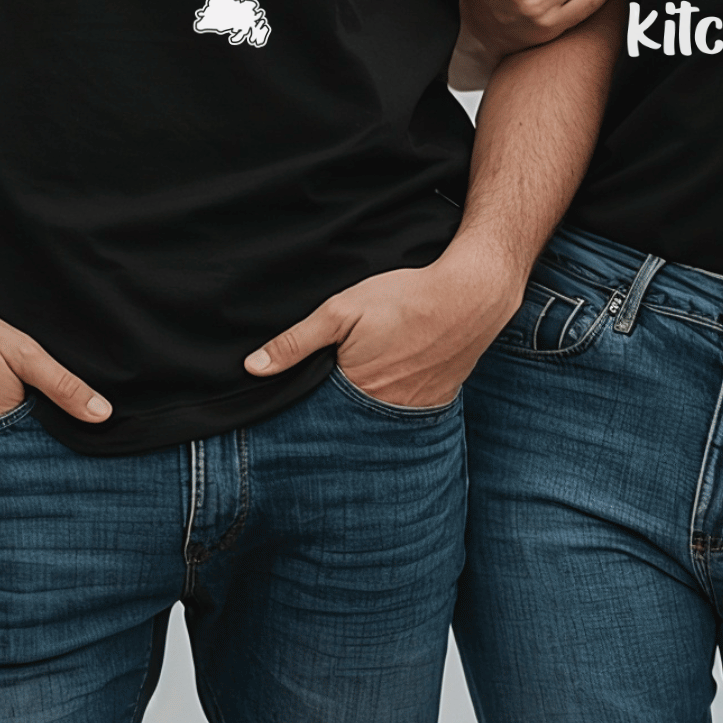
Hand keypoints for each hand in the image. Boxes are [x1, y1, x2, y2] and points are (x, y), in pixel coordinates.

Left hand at [245, 244, 524, 407]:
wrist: (470, 295)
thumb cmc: (404, 298)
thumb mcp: (341, 310)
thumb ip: (296, 341)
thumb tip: (252, 367)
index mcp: (356, 395)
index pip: (317, 422)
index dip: (303, 417)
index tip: (287, 424)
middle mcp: (386, 414)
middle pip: (347, 427)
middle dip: (331, 424)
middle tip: (320, 414)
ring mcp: (415, 412)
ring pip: (376, 424)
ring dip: (363, 418)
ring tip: (355, 400)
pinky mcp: (436, 403)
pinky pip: (405, 416)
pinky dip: (393, 409)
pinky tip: (390, 388)